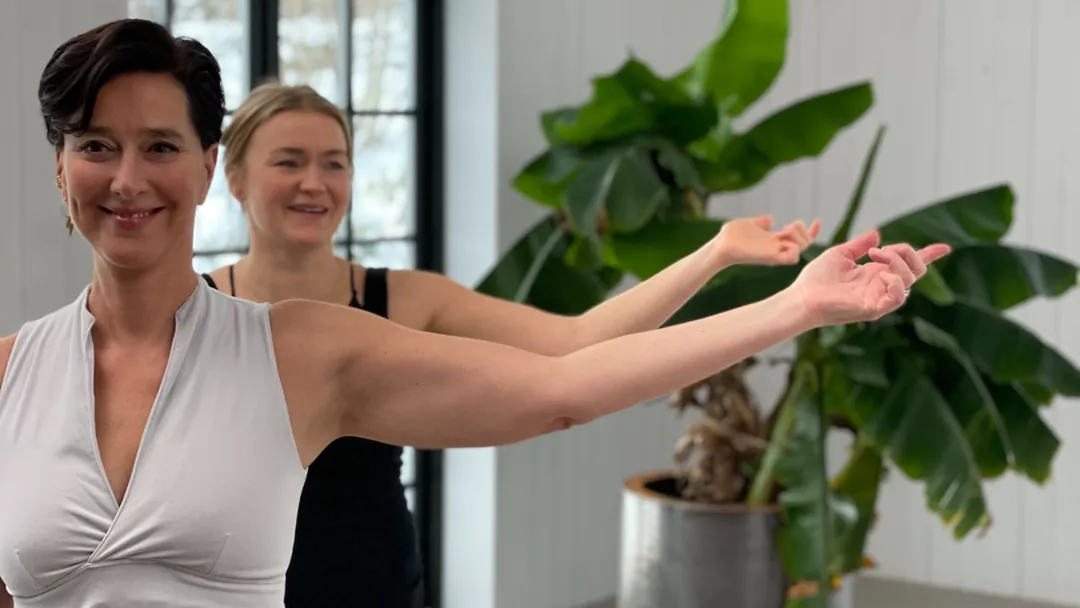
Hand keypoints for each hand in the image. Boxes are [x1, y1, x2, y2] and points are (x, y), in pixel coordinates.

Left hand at [713, 215, 820, 267]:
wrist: (720, 244)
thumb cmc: (731, 236)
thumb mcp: (750, 224)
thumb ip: (761, 222)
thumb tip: (770, 219)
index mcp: (776, 240)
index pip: (801, 239)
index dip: (812, 231)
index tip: (818, 220)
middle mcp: (778, 248)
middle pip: (807, 243)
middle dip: (805, 231)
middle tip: (788, 225)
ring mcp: (776, 253)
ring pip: (803, 248)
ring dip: (799, 236)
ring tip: (785, 229)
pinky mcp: (772, 258)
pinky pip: (793, 257)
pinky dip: (794, 248)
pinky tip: (782, 237)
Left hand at [791, 229, 951, 326]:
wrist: (803, 295)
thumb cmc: (817, 277)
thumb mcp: (841, 254)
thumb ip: (860, 245)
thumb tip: (877, 234)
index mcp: (877, 273)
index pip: (909, 264)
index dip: (929, 255)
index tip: (945, 247)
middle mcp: (882, 285)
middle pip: (917, 269)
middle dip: (906, 252)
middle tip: (879, 250)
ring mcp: (880, 298)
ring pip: (909, 279)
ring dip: (896, 262)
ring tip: (875, 257)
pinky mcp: (874, 309)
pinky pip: (897, 298)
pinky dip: (895, 283)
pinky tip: (882, 275)